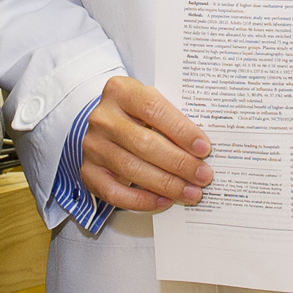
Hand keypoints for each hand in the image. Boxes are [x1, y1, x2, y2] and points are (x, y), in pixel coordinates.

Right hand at [80, 76, 211, 210]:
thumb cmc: (136, 113)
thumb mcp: (152, 102)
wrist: (104, 123)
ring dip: (166, 184)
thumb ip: (172, 118)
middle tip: (203, 176)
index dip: (181, 130)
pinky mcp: (89, 171)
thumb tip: (203, 149)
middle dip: (179, 163)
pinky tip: (164, 201)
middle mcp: (102, 118)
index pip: (153, 109)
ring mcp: (93, 146)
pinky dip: (142, 200)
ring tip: (191, 192)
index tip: (204, 148)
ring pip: (131, 169)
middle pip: (144, 143)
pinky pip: (115, 193)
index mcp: (120, 91)